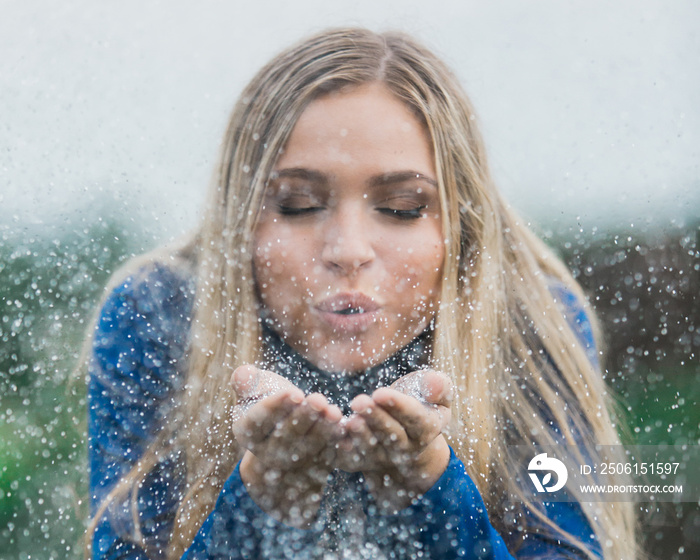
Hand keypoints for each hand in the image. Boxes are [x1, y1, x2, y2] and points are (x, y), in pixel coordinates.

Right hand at [231, 365, 343, 525]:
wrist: (282, 432)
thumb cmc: (267, 403)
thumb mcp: (252, 392)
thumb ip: (245, 382)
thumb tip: (243, 373)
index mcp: (248, 432)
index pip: (259, 421)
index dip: (278, 407)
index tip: (296, 393)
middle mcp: (267, 453)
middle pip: (286, 436)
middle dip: (304, 418)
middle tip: (318, 400)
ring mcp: (291, 464)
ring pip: (308, 448)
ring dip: (323, 430)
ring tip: (334, 412)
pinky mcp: (313, 467)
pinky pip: (325, 456)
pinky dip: (334, 442)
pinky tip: (342, 427)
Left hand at [337, 369, 451, 511]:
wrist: (406, 432)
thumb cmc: (421, 402)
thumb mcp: (438, 393)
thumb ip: (440, 386)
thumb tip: (434, 383)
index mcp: (426, 428)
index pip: (415, 418)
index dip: (398, 406)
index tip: (380, 393)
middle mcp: (407, 448)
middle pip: (392, 435)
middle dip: (375, 418)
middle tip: (358, 401)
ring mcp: (385, 458)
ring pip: (372, 450)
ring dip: (359, 436)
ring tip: (348, 420)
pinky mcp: (363, 462)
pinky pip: (352, 459)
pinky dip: (343, 448)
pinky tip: (334, 432)